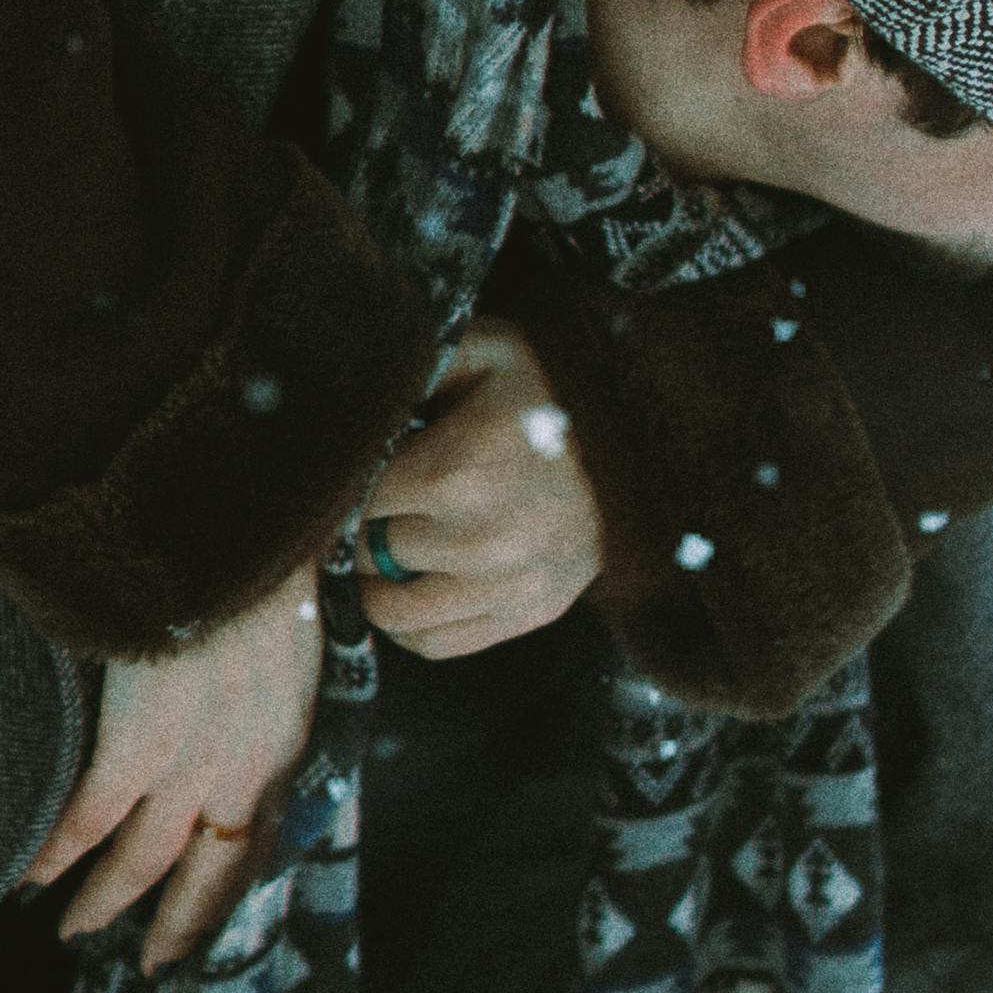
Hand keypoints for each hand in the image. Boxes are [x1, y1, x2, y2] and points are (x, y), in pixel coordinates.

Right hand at [20, 577, 327, 971]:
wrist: (231, 507)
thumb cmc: (248, 547)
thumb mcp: (274, 625)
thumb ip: (247, 676)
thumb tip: (212, 690)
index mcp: (285, 732)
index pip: (256, 835)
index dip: (225, 885)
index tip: (203, 918)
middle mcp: (249, 761)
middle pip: (211, 870)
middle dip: (176, 921)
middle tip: (151, 963)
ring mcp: (195, 757)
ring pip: (147, 859)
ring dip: (106, 900)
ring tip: (75, 926)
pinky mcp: (141, 742)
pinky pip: (92, 819)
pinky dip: (58, 854)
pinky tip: (33, 875)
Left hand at [360, 321, 603, 661]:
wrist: (650, 430)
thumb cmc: (554, 385)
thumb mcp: (483, 349)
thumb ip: (412, 370)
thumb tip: (346, 401)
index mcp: (456, 470)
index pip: (352, 502)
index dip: (342, 486)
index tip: (350, 470)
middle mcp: (480, 540)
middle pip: (370, 554)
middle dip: (362, 527)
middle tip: (375, 500)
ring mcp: (510, 584)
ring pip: (393, 612)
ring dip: (378, 582)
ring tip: (388, 547)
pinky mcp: (533, 610)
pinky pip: (438, 643)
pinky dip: (412, 623)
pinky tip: (416, 584)